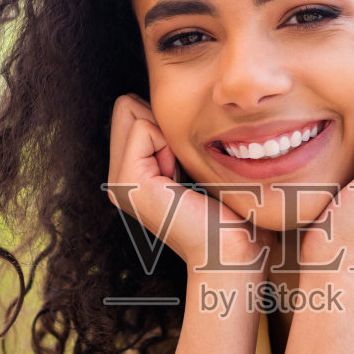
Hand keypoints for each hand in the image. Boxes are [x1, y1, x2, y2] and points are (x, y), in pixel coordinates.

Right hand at [106, 94, 270, 275]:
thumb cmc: (232, 211)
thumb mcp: (200, 162)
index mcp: (133, 172)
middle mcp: (119, 177)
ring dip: (168, 134)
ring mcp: (119, 182)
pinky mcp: (129, 182)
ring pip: (132, 110)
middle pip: (127, 105)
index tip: (189, 163)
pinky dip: (169, 143)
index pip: (133, 107)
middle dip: (163, 123)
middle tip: (185, 166)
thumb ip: (178, 136)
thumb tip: (174, 101)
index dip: (168, 123)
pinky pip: (144, 127)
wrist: (234, 253)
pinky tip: (182, 181)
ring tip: (184, 176)